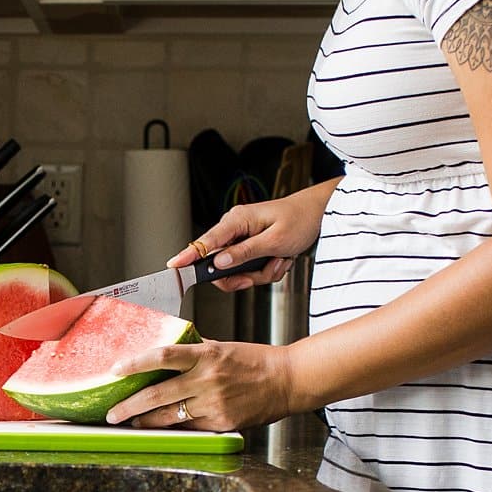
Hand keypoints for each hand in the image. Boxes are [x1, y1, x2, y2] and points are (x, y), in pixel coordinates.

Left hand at [103, 339, 295, 430]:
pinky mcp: (222, 424)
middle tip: (111, 413)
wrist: (287, 380)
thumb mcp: (222, 347)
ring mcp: (215, 404)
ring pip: (170, 417)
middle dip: (130, 407)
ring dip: (146, 422)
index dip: (136, 363)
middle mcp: (208, 379)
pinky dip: (173, 428)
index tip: (115, 370)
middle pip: (158, 394)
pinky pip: (190, 428)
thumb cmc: (255, 361)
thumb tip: (166, 350)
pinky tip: (161, 429)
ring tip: (130, 423)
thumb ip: (193, 350)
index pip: (163, 355)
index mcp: (206, 355)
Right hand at [167, 182, 331, 292]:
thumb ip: (244, 253)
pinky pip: (250, 270)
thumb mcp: (274, 241)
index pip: (204, 242)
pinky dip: (268, 270)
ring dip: (261, 273)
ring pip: (237, 272)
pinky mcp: (250, 249)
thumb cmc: (299, 220)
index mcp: (236, 221)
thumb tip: (219, 263)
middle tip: (258, 275)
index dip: (186, 256)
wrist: (318, 215)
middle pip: (219, 265)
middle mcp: (234, 230)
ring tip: (279, 259)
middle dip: (241, 276)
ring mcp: (242, 240)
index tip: (173, 267)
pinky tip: (280, 258)